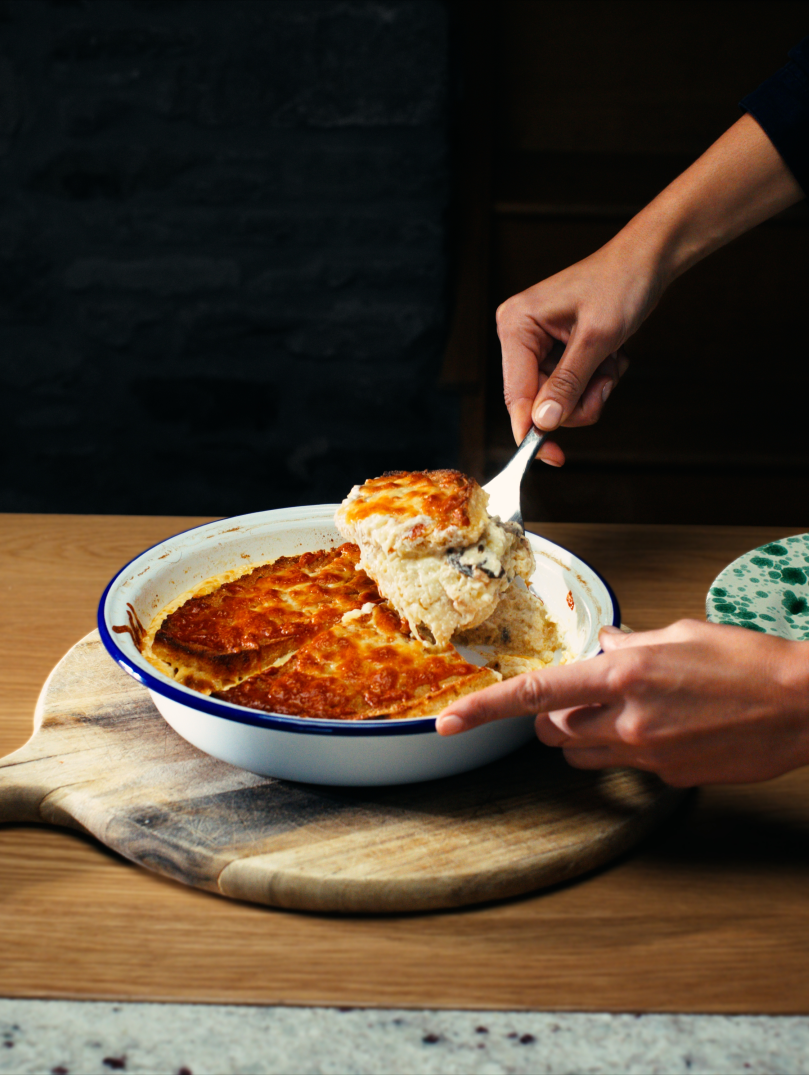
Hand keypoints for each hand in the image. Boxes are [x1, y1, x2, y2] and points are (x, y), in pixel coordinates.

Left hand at [437, 620, 808, 785]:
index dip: (484, 710)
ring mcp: (649, 755)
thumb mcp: (680, 635)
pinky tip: (665, 727)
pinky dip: (629, 747)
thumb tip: (603, 645)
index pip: (534, 695)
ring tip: (624, 709)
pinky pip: (626, 766)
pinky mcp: (670, 778)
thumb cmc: (749, 662)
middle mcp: (627, 720)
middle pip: (551, 731)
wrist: (805, 706)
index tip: (449, 723)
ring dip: (584, 734)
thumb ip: (629, 644)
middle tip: (579, 695)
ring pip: (580, 754)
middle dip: (551, 715)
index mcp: (623, 676)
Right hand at [496, 237, 657, 458]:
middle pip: (538, 402)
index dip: (532, 429)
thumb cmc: (621, 284)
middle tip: (605, 384)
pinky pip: (572, 388)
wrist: (648, 261)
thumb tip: (542, 423)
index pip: (516, 393)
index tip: (549, 457)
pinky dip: (596, 381)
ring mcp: (538, 345)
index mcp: (516, 325)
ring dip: (591, 391)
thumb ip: (568, 383)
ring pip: (558, 400)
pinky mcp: (557, 351)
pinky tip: (611, 357)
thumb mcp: (597, 338)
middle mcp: (520, 336)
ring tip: (611, 363)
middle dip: (577, 401)